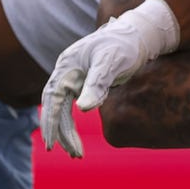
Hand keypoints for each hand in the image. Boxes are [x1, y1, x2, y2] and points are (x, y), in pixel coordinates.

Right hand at [41, 0, 179, 156]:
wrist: (139, 34)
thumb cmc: (125, 44)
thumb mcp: (112, 62)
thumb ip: (97, 84)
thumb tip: (82, 109)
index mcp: (67, 65)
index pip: (52, 98)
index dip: (50, 122)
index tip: (51, 145)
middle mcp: (67, 71)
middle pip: (55, 107)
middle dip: (61, 132)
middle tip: (75, 155)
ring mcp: (74, 77)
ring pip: (63, 110)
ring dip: (66, 132)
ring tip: (77, 154)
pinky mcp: (84, 83)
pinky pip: (72, 107)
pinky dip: (72, 124)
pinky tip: (76, 139)